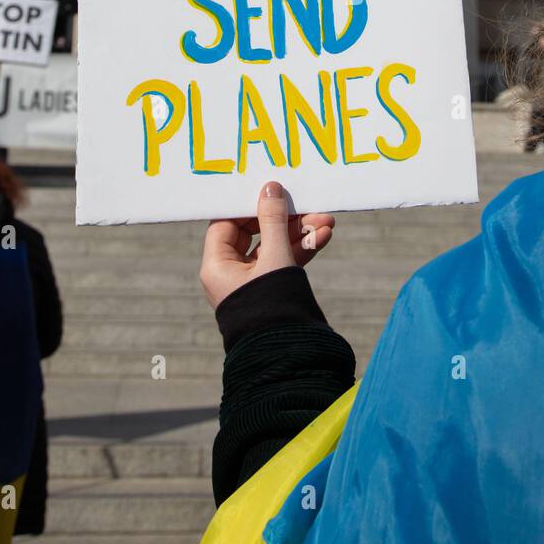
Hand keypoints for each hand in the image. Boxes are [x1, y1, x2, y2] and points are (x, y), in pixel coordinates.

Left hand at [200, 180, 334, 310]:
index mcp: (217, 265)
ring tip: (327, 222)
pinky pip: (285, 261)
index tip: (269, 190)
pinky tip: (323, 237)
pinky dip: (302, 249)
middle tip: (308, 204)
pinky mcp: (272, 289)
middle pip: (256, 232)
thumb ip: (274, 220)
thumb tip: (270, 188)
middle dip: (286, 218)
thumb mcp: (275, 257)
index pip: (227, 223)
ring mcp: (253, 282)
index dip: (248, 205)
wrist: (289, 355)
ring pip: (276, 246)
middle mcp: (231, 273)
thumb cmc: (272, 306)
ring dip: (300, 232)